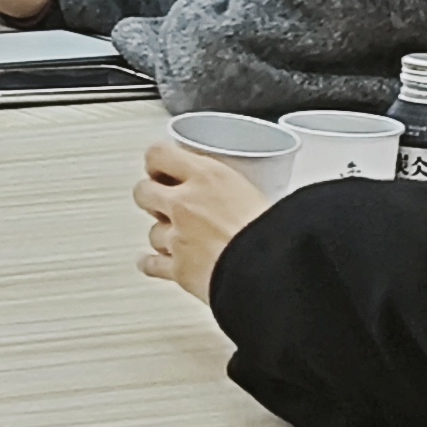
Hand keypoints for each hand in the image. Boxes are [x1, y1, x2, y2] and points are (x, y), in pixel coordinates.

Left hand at [135, 136, 269, 302]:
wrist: (275, 271)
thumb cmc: (281, 233)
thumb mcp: (266, 194)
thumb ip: (241, 192)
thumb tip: (254, 196)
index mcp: (207, 177)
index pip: (159, 154)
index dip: (157, 162)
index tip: (162, 167)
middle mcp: (185, 204)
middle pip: (144, 192)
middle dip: (153, 197)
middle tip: (166, 202)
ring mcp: (178, 238)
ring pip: (151, 232)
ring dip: (163, 234)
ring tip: (177, 236)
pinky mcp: (179, 270)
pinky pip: (153, 265)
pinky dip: (153, 265)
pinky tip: (155, 263)